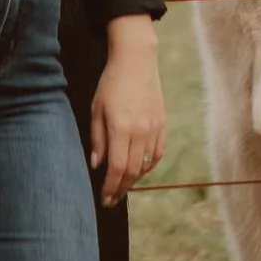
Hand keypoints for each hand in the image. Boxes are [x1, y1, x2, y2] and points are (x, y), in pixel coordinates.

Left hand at [89, 18, 165, 205]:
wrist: (137, 61)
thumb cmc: (111, 83)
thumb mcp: (97, 109)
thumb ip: (98, 139)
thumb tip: (97, 165)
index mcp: (121, 127)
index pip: (117, 168)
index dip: (110, 187)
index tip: (104, 199)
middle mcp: (141, 131)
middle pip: (132, 171)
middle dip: (121, 189)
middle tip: (111, 200)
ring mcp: (154, 128)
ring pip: (146, 166)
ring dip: (134, 180)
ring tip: (122, 187)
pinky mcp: (163, 124)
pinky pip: (157, 154)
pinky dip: (148, 167)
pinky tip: (138, 170)